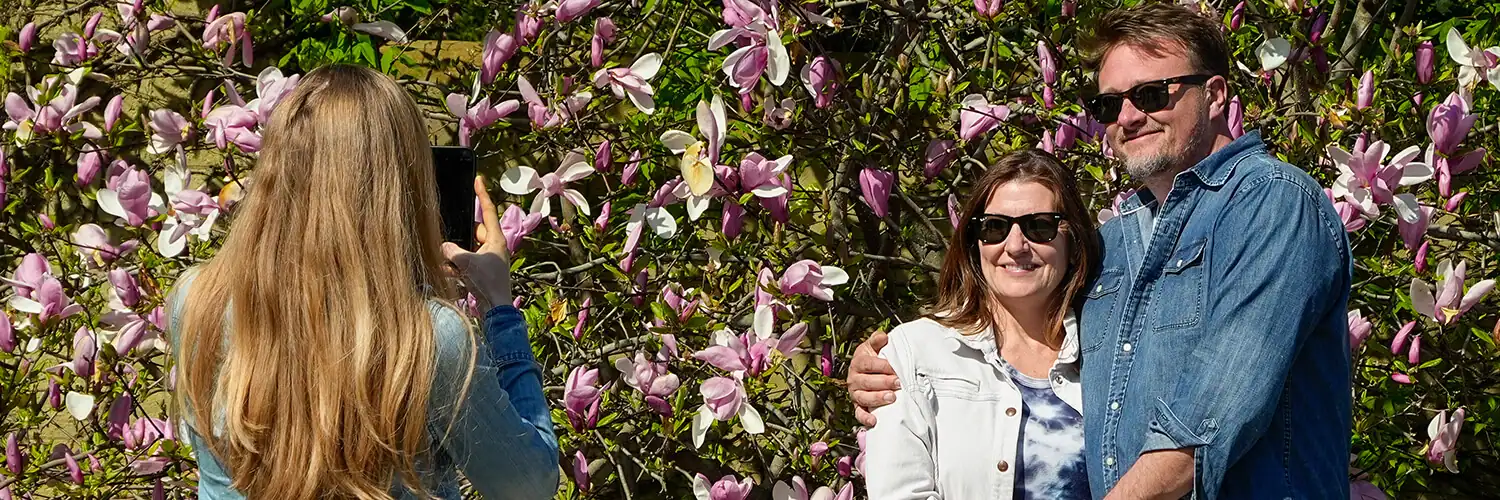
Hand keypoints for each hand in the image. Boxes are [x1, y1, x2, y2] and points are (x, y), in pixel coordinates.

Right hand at [443, 176, 512, 311]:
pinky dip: (455, 265)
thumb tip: (443, 246)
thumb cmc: (488, 282)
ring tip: (445, 257)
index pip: (488, 211)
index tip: (478, 179)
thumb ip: (452, 251)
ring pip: (467, 248)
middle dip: (460, 234)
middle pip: (474, 231)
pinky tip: (445, 270)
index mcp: (495, 238)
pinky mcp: (482, 271)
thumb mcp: (467, 263)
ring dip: (455, 253)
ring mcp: (488, 259)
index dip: (482, 194)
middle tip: (448, 235)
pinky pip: (465, 262)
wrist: (496, 308)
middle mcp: (493, 246)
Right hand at [848, 331, 897, 426]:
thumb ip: (877, 340)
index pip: (868, 364)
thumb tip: (883, 335)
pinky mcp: (858, 406)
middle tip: (898, 383)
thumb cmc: (873, 358)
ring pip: (863, 397)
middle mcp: (853, 379)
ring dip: (877, 398)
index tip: (895, 367)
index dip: (882, 366)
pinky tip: (875, 421)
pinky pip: (859, 413)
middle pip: (866, 382)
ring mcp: (855, 393)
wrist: (866, 371)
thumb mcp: (873, 347)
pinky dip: (865, 418)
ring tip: (892, 398)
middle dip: (883, 382)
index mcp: (858, 362)